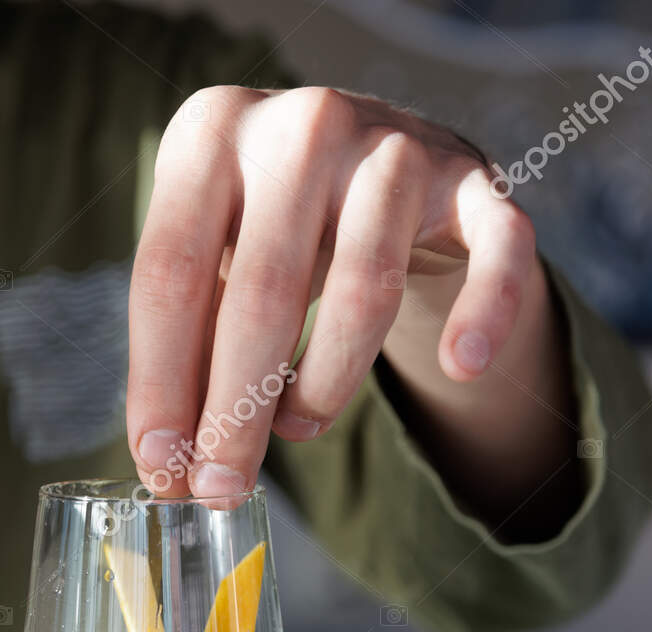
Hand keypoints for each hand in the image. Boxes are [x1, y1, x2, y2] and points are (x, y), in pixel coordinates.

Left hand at [128, 87, 576, 529]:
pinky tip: (460, 367)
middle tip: (223, 487)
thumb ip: (187, 343)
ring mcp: (394, 145)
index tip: (159, 464)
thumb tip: (168, 461)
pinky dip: (482, 315)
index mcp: (211, 133)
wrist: (380, 156)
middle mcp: (303, 124)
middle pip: (261, 291)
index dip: (160, 380)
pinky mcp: (471, 178)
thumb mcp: (213, 257)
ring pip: (363, 288)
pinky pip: (492, 253)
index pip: (171, 273)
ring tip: (297, 431)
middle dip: (235, 410)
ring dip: (324, 384)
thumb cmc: (273, 225)